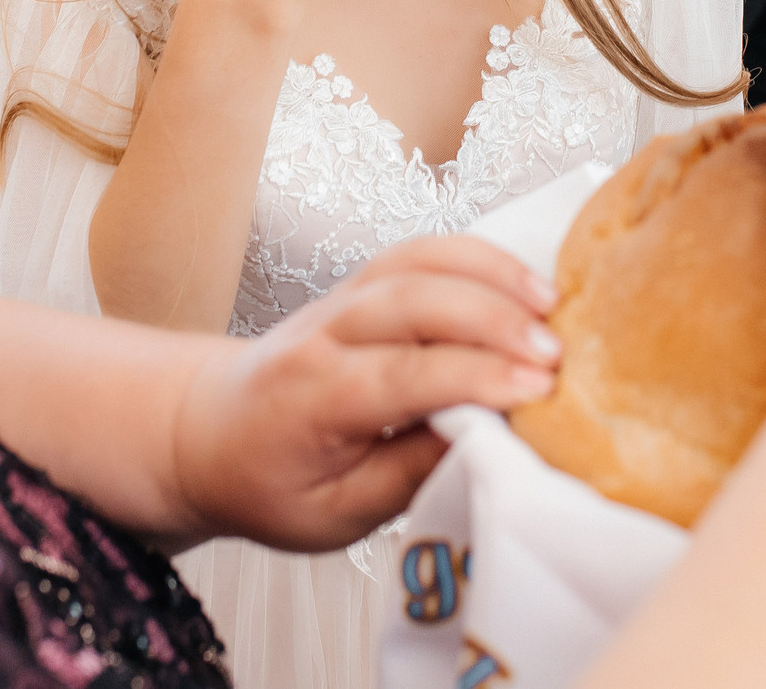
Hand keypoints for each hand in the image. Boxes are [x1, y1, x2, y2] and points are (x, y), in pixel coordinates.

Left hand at [169, 235, 558, 551]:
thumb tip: (478, 441)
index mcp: (312, 396)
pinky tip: (521, 279)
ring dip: (490, 273)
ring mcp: (341, 298)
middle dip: (492, 320)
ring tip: (551, 303)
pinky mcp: (360, 284)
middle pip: (412, 300)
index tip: (537, 391)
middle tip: (556, 351)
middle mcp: (324, 332)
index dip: (475, 377)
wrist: (209, 431)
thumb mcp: (331, 514)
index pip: (402, 374)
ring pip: (418, 261)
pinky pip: (419, 251)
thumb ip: (402, 477)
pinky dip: (474, 255)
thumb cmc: (270, 482)